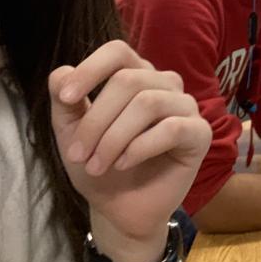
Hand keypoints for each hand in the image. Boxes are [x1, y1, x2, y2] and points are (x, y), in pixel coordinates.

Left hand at [50, 41, 210, 261]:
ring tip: (96, 166)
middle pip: (128, 81)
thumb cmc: (99, 166)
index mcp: (135, 75)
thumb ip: (64, 102)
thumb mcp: (71, 134)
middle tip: (77, 155)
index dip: (91, 69)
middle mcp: (164, 83)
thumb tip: (61, 73)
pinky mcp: (199, 133)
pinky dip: (139, 148)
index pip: (118, 52)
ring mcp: (185, 106)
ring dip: (113, 138)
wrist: (120, 210)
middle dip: (96, 120)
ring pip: (148, 103)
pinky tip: (123, 164)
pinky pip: (171, 129)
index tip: (67, 98)